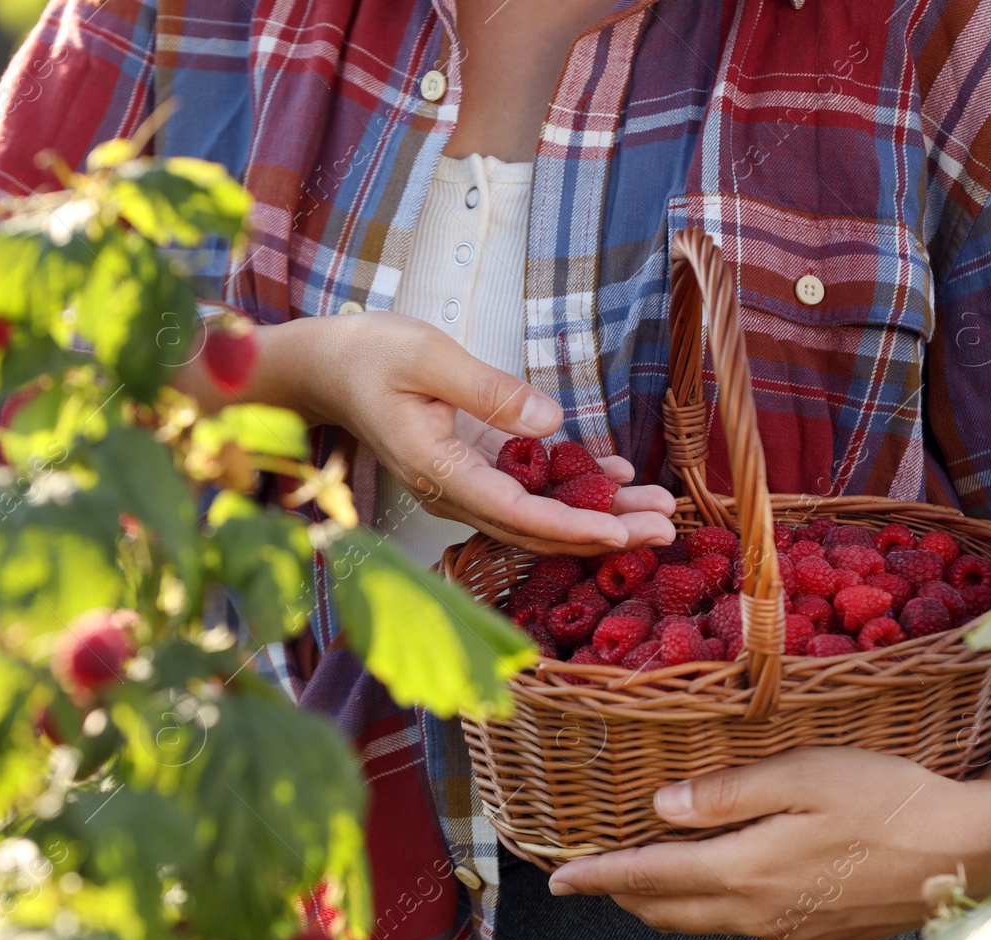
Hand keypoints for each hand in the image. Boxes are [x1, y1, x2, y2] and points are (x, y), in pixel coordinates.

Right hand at [252, 311, 675, 555]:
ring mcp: (460, 488)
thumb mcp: (427, 356)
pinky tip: (616, 477)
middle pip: (536, 529)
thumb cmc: (369, 356)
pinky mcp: (468, 474)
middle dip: (603, 532)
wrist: (325, 370)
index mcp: (438, 470)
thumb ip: (488, 391)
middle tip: (665, 528)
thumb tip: (550, 422)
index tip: (622, 531)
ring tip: (657, 509)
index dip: (573, 526)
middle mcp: (451, 493)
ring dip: (597, 517)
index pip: (516, 512)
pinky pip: (525, 495)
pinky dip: (572, 491)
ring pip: (536, 518)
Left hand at [545, 726, 990, 939]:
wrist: (974, 851)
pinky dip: (716, 906)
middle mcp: (760, 914)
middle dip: (623, 893)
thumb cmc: (890, 796)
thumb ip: (728, 794)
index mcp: (748, 872)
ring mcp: (790, 933)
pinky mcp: (818, 939)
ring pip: (705, 922)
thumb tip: (661, 806)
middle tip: (590, 875)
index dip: (598, 877)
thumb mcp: (805, 775)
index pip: (649, 878)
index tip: (556, 880)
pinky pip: (747, 926)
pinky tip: (723, 880)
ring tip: (642, 875)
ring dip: (667, 901)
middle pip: (668, 909)